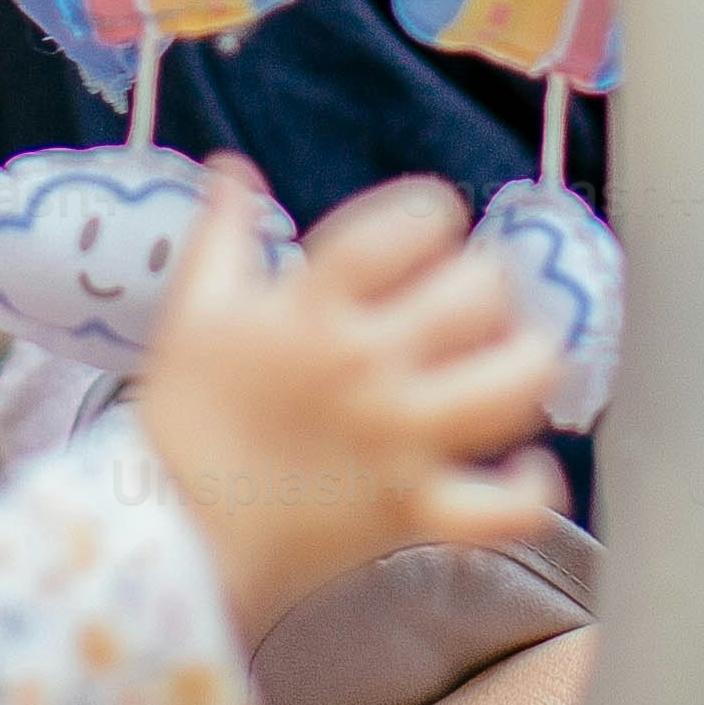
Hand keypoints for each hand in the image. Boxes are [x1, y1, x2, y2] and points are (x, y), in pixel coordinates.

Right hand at [129, 163, 565, 639]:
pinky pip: (504, 506)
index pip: (409, 226)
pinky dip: (531, 489)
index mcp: (315, 310)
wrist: (172, 535)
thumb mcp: (193, 313)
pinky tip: (527, 466)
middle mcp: (370, 367)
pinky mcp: (415, 511)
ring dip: (529, 362)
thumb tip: (232, 168)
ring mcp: (401, 441)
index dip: (432, 213)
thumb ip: (222, 234)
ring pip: (514, 385)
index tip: (428, 228)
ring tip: (510, 357)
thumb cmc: (182, 422)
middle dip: (487, 280)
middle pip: (481, 293)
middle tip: (470, 295)